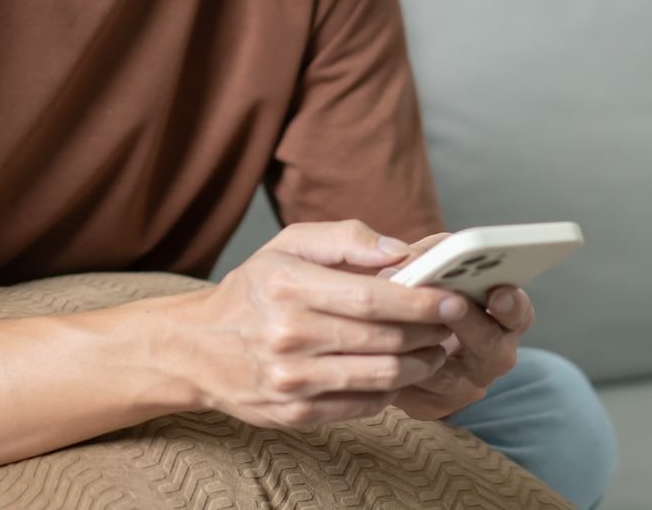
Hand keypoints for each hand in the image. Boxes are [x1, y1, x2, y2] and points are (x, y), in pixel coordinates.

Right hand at [180, 220, 466, 430]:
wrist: (198, 347)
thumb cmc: (252, 289)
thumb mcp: (286, 245)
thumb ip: (344, 238)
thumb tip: (399, 250)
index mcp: (287, 285)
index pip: (369, 297)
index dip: (418, 300)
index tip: (450, 296)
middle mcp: (288, 334)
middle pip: (381, 338)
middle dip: (429, 331)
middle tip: (452, 322)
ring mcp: (291, 379)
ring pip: (379, 376)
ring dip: (420, 363)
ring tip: (435, 348)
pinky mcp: (296, 413)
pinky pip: (362, 405)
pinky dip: (391, 389)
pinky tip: (401, 371)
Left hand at [378, 232, 536, 420]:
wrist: (387, 333)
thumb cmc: (418, 286)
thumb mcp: (426, 259)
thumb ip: (425, 252)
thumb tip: (409, 257)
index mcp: (499, 316)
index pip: (519, 313)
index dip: (511, 303)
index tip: (499, 291)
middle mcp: (489, 355)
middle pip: (490, 346)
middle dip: (468, 322)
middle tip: (451, 304)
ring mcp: (463, 385)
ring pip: (448, 374)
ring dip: (422, 347)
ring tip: (402, 322)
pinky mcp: (431, 404)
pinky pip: (415, 391)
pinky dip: (396, 366)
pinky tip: (379, 346)